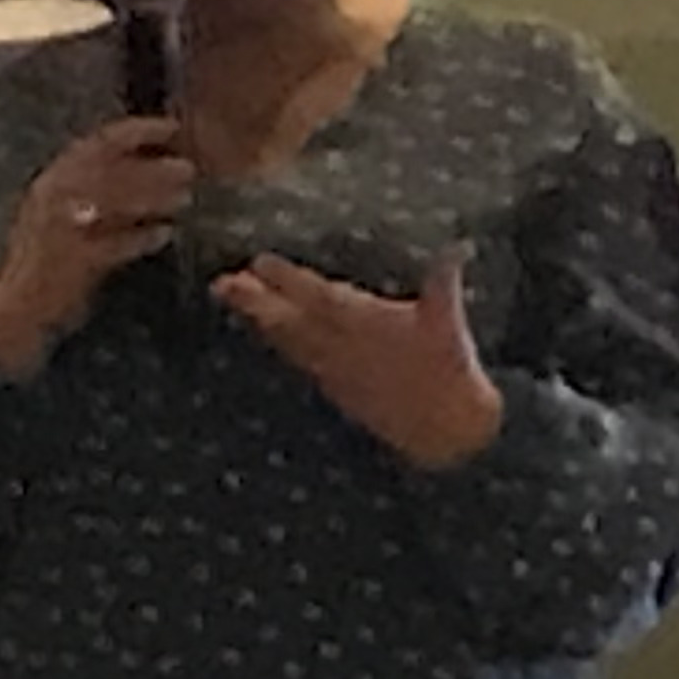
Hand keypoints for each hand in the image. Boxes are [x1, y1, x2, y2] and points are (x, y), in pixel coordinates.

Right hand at [0, 116, 195, 376]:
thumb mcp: (59, 212)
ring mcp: (62, 228)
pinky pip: (117, 243)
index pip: (99, 142)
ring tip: (184, 199)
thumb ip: (91, 185)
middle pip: (115, 170)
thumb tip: (145, 163)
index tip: (172, 128)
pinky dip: (144, 238)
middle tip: (188, 169)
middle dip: (155, 167)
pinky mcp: (74, 261)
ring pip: (118, 202)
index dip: (139, 131)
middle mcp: (54, 196)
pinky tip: (165, 234)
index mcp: (53, 179)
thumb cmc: (46, 258)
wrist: (16, 308)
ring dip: (155, 197)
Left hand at [213, 250, 505, 467]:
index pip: (321, 298)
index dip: (289, 281)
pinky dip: (276, 340)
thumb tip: (456, 246)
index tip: (258, 262)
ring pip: (288, 339)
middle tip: (221, 284)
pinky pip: (296, 358)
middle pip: (290, 320)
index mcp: (368, 326)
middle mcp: (343, 348)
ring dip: (256, 317)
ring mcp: (335, 369)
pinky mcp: (335, 387)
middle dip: (255, 301)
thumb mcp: (448, 322)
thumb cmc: (449, 371)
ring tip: (227, 295)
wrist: (445, 432)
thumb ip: (444, 281)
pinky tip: (261, 329)